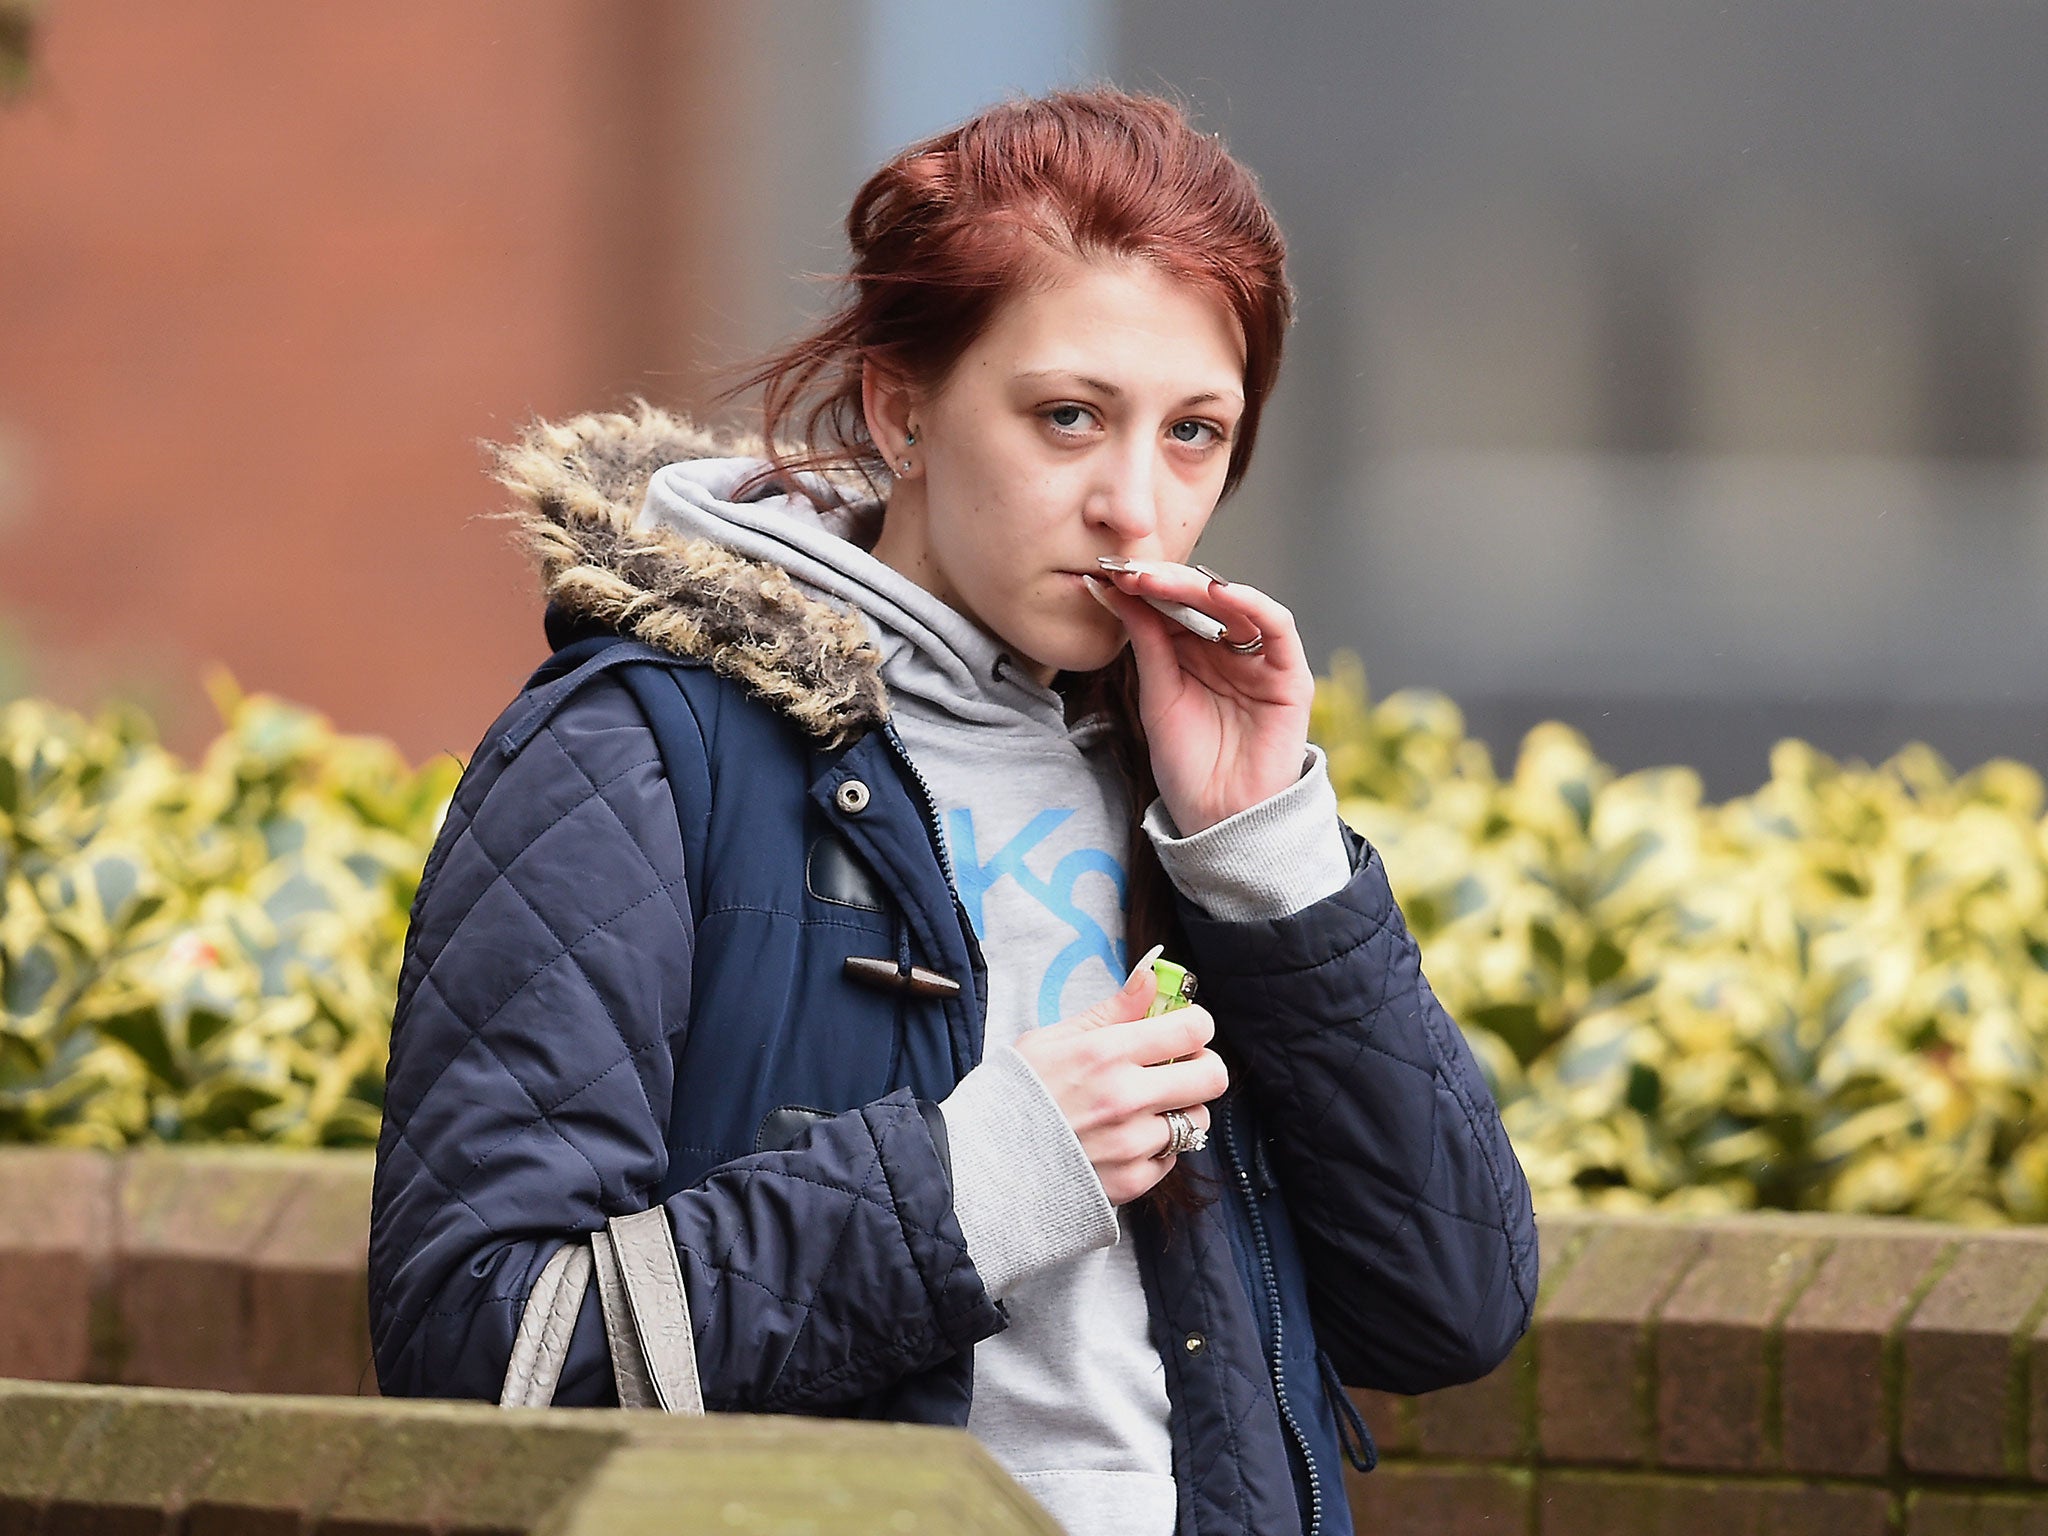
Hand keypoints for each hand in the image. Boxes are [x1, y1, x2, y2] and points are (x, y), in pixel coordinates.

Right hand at [1011, 951, 1229, 1205]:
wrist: (984, 1164)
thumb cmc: (1016, 1093)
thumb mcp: (1052, 1039)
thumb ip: (1111, 1010)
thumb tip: (1152, 976)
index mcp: (1106, 1053)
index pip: (1192, 1028)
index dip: (1194, 1024)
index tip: (1182, 1029)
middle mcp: (1125, 1098)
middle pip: (1212, 1076)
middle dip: (1201, 1066)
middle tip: (1177, 1068)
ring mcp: (1131, 1144)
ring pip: (1197, 1121)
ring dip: (1179, 1111)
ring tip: (1144, 1109)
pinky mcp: (1131, 1182)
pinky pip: (1173, 1159)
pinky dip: (1157, 1149)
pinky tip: (1125, 1140)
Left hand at [1084, 562, 1314, 833]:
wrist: (1220, 818)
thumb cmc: (1188, 766)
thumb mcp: (1157, 695)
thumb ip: (1146, 642)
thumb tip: (1116, 591)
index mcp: (1195, 655)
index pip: (1174, 607)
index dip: (1146, 589)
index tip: (1112, 576)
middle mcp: (1229, 652)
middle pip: (1203, 600)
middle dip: (1167, 582)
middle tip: (1133, 572)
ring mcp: (1261, 661)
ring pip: (1237, 606)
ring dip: (1200, 587)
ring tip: (1163, 581)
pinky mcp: (1290, 675)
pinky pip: (1278, 627)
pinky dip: (1252, 603)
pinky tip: (1220, 593)